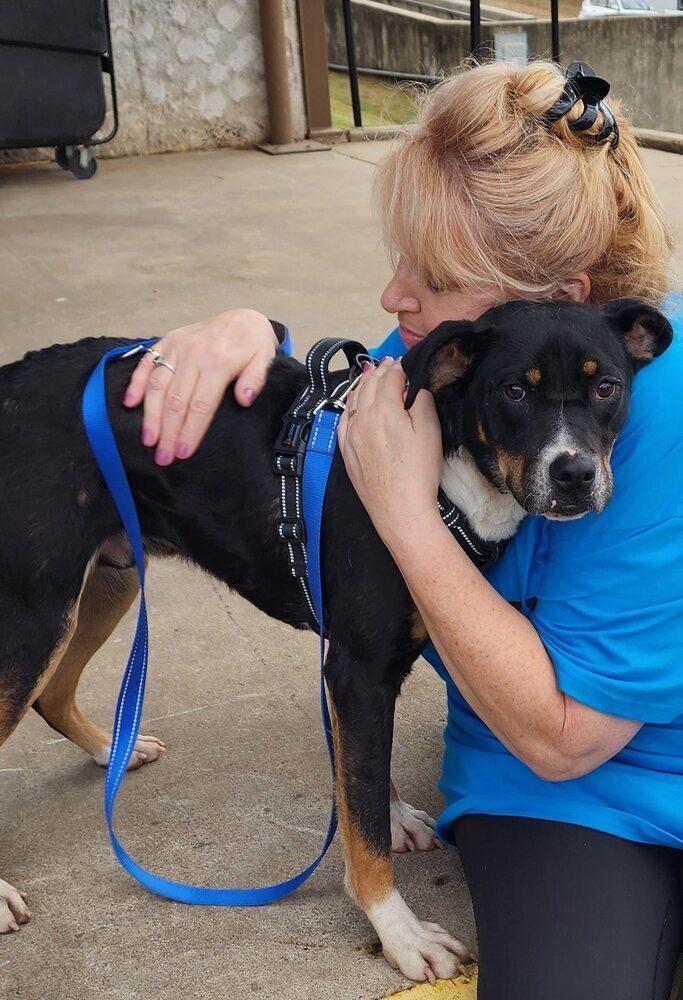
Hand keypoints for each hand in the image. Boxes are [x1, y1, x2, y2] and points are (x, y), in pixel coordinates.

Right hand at [123, 308, 277, 464]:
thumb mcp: (265, 358)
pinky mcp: (167, 341)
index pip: (200, 405)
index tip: (183, 453)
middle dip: (168, 432)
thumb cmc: (253, 343)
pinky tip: (130, 404)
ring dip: (151, 415)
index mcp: (218, 363)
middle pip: (176, 401)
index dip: (191, 431)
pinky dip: (136, 382)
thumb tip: (245, 398)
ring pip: (158, 385)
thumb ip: (256, 378)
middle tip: (163, 457)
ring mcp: (177, 347)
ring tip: (148, 440)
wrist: (243, 317)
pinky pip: (147, 362)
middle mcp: (193, 354)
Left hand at [337, 359, 442, 541]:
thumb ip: (421, 402)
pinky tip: (353, 401)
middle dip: (381, 372)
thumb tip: (414, 387)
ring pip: (354, 400)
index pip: (390, 379)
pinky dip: (349, 404)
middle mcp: (362, 419)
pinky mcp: (346, 450)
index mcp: (384, 410)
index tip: (405, 363)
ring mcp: (350, 435)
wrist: (399, 510)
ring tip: (372, 374)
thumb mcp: (430, 432)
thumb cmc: (418, 473)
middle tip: (390, 363)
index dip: (399, 368)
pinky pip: (343, 419)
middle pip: (370, 386)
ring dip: (364, 384)